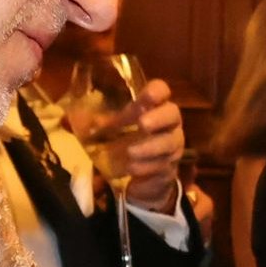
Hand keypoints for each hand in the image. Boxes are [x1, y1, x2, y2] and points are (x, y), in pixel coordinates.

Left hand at [94, 80, 187, 215]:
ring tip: (130, 152)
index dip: (157, 91)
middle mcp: (168, 124)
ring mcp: (172, 146)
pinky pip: (163, 166)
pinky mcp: (170, 168)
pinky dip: (147, 167)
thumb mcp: (113, 130)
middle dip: (158, 118)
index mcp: (154, 107)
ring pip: (169, 143)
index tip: (148, 95)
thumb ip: (105, 123)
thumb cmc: (126, 142)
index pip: (161, 91)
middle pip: (173, 115)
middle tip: (143, 124)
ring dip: (149, 147)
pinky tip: (132, 168)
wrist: (142, 176)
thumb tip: (92, 122)